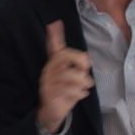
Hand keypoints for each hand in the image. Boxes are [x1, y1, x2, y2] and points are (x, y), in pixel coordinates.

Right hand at [37, 20, 92, 134]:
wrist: (52, 111)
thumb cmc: (65, 90)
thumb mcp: (73, 75)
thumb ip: (78, 64)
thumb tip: (86, 58)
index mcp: (55, 63)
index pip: (54, 47)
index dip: (55, 35)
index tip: (55, 22)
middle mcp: (49, 70)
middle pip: (65, 56)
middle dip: (80, 62)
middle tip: (85, 70)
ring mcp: (48, 82)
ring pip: (72, 76)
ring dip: (84, 82)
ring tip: (84, 86)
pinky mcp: (50, 95)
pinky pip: (71, 91)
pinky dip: (80, 94)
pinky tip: (80, 95)